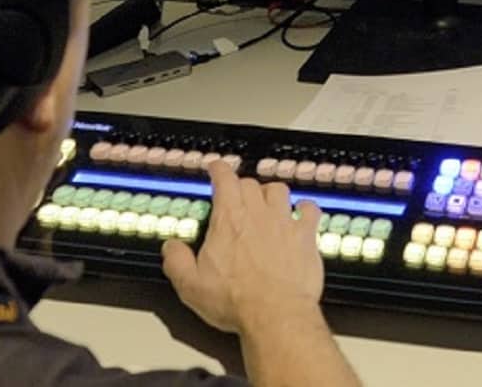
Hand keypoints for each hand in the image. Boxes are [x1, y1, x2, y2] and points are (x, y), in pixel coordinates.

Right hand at [162, 160, 324, 333]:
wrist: (275, 313)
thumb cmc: (236, 300)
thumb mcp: (190, 285)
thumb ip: (177, 261)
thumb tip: (171, 247)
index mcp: (228, 219)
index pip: (224, 179)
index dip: (219, 170)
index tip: (216, 169)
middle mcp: (258, 213)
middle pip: (251, 183)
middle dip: (242, 186)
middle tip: (237, 197)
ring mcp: (284, 222)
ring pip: (279, 190)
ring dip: (270, 193)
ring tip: (266, 203)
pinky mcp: (306, 236)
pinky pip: (310, 209)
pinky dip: (305, 208)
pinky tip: (302, 213)